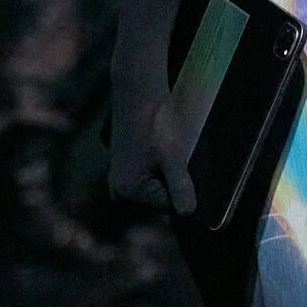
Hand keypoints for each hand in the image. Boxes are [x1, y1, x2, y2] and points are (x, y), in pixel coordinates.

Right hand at [111, 94, 195, 216]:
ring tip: (170, 150)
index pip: (167, 206)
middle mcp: (119, 188)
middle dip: (173, 183)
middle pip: (159, 198)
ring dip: (169, 173)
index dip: (183, 190)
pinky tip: (163, 148)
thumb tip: (187, 214)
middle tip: (177, 157)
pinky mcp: (126, 164)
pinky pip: (149, 174)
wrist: (138, 91)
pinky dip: (161, 165)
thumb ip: (179, 186)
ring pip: (156, 185)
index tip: (186, 168)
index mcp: (127, 190)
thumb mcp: (172, 156)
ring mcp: (121, 176)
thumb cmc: (154, 121)